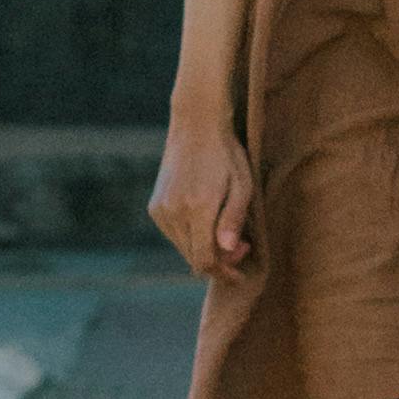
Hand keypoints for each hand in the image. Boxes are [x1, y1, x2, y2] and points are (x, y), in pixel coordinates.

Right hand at [149, 106, 257, 278]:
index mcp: (197, 208)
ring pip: (183, 248)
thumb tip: (226, 250)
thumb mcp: (242, 185)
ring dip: (205, 250)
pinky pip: (174, 235)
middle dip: (219, 262)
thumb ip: (233, 219)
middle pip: (194, 257)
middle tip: (242, 247)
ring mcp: (161, 210)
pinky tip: (207, 225)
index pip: (205, 259)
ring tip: (227, 234)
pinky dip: (191, 238)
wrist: (196, 126)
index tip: (241, 272)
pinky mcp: (155, 206)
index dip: (224, 272)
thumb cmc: (226, 155)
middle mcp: (174, 212)